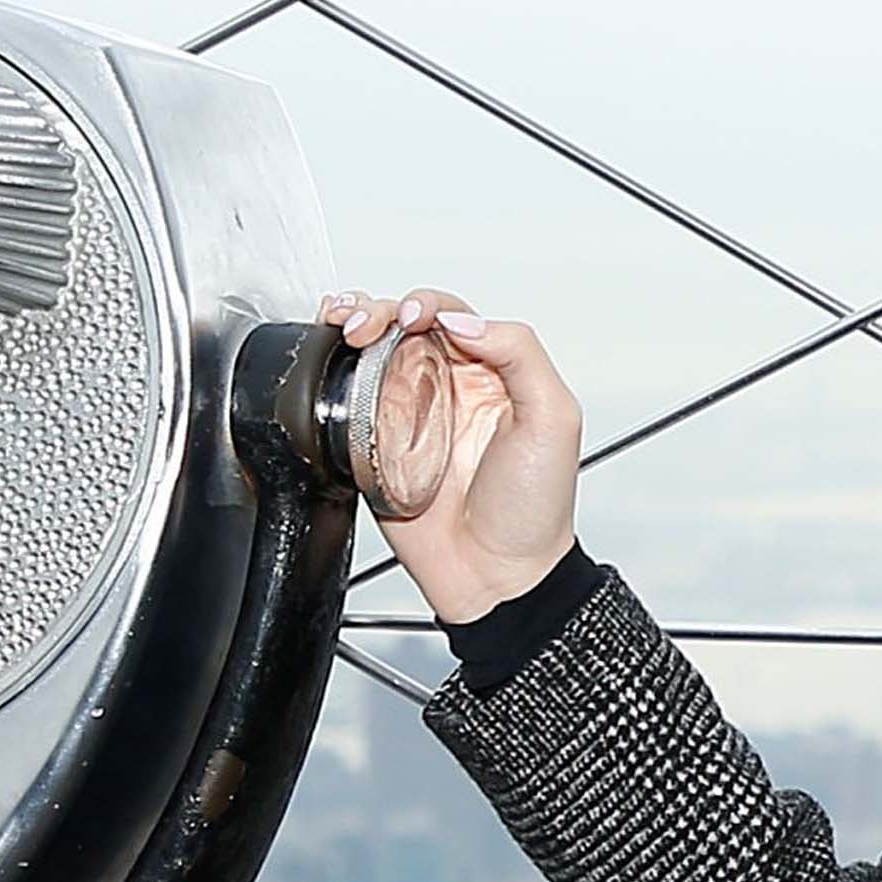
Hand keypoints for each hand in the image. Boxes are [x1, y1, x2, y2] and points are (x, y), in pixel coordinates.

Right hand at [315, 285, 584, 627]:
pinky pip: (344, 400)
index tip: (416, 319)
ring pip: (369, 353)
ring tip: (341, 327)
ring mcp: (408, 415)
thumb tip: (461, 321)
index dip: (428, 306)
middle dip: (378, 310)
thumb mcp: (554, 420)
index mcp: (492, 374)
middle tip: (367, 326)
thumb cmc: (534, 508)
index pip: (452, 316)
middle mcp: (448, 388)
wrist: (497, 575)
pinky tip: (327, 359)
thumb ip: (520, 354)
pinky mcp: (374, 446)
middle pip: (401, 324)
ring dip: (349, 326)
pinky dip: (329, 372)